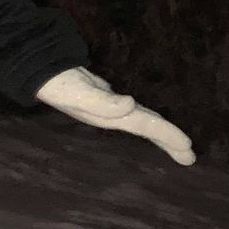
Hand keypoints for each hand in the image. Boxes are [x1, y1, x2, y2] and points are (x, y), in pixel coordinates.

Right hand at [35, 66, 194, 164]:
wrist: (38, 71)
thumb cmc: (57, 82)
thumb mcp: (77, 92)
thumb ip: (102, 100)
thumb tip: (130, 104)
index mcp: (110, 116)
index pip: (146, 126)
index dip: (168, 135)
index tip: (189, 147)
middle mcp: (112, 115)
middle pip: (147, 130)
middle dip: (169, 142)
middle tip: (190, 157)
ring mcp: (109, 107)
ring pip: (141, 122)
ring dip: (159, 132)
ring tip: (177, 143)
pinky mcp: (106, 97)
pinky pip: (134, 113)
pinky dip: (146, 119)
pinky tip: (147, 118)